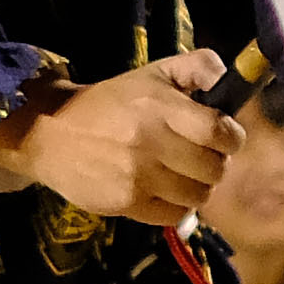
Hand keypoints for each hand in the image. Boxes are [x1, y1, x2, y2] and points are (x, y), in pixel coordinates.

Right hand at [0, 52, 241, 224]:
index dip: (232, 137)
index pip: (222, 133)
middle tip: (202, 156)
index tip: (224, 136)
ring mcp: (140, 178)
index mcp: (161, 108)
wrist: (51, 134)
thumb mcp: (151, 74)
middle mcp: (153, 144)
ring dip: (198, 187)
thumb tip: (228, 76)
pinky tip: (167, 191)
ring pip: (199, 196)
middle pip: (215, 169)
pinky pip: (175, 216)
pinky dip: (178, 207)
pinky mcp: (127, 204)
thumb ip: (196, 67)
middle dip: (216, 163)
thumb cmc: (109, 103)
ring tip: (184, 175)